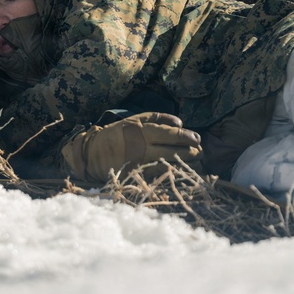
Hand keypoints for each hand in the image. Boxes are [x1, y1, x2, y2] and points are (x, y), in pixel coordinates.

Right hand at [62, 112, 200, 180]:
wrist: (93, 152)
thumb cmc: (118, 133)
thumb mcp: (135, 119)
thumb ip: (158, 118)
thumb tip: (180, 122)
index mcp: (141, 130)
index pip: (169, 134)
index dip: (185, 137)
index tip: (198, 139)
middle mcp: (140, 147)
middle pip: (170, 150)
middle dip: (189, 152)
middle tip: (200, 152)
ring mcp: (138, 163)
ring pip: (166, 163)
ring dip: (182, 163)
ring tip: (195, 161)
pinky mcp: (135, 175)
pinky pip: (156, 174)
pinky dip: (170, 171)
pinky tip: (180, 170)